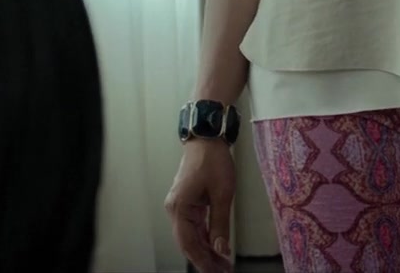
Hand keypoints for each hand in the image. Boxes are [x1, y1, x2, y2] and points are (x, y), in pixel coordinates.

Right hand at [164, 139, 235, 272]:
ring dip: (206, 251)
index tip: (216, 271)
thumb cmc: (213, 160)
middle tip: (223, 271)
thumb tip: (221, 248)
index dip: (203, 261)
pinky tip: (216, 248)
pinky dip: (205, 239)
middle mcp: (175, 209)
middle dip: (205, 260)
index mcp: (179, 208)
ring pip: (191, 237)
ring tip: (222, 264)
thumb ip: (220, 223)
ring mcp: (180, 207)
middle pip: (188, 243)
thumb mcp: (222, 193)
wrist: (207, 139)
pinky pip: (194, 227)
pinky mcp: (187, 204)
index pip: (189, 243)